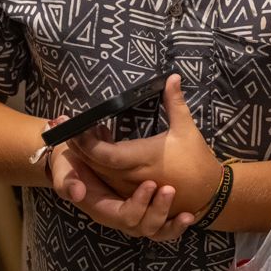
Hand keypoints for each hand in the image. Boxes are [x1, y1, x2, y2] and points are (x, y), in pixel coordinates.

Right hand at [46, 116, 190, 241]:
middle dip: (158, 212)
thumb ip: (67, 181)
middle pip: (143, 227)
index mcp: (101, 208)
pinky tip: (190, 215)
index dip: (138, 204)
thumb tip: (77, 193)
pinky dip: (175, 223)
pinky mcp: (143, 208)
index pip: (123, 216)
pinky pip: (161, 224)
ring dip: (171, 224)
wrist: (74, 159)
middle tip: (170, 190)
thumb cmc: (70, 164)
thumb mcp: (62, 170)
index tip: (150, 184)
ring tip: (187, 214)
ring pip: (155, 231)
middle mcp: (118, 216)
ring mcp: (132, 214)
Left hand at [73, 75, 223, 216]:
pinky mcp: (131, 194)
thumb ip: (175, 103)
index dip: (87, 142)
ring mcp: (130, 187)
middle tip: (63, 125)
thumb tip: (173, 76)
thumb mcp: (186, 129)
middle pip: (94, 164)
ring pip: (97, 174)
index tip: (74, 125)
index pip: (105, 154)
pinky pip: (106, 181)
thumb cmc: (196, 160)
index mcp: (143, 158)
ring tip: (75, 135)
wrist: (206, 194)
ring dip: (84, 157)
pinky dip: (95, 167)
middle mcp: (132, 176)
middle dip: (78, 146)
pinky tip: (91, 152)